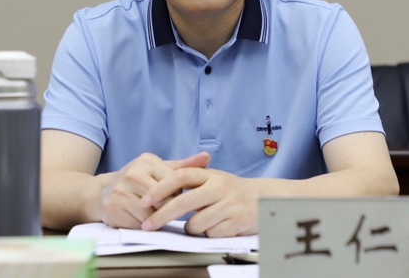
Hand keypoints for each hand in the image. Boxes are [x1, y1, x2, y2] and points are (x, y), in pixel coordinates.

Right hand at [98, 151, 209, 228]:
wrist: (101, 193)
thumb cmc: (137, 181)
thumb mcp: (160, 169)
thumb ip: (185, 166)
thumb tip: (207, 156)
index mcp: (147, 161)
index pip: (175, 184)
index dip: (175, 195)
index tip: (170, 196)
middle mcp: (133, 173)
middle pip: (164, 201)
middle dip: (166, 208)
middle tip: (159, 206)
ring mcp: (121, 190)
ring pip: (151, 215)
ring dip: (154, 219)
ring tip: (148, 212)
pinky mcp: (112, 207)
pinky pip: (138, 225)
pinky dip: (141, 226)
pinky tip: (136, 218)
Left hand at [140, 167, 258, 236]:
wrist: (263, 199)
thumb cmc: (230, 190)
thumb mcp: (212, 178)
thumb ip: (189, 179)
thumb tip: (156, 188)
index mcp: (210, 175)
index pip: (180, 176)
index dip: (161, 188)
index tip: (144, 199)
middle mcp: (219, 187)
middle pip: (184, 201)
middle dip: (162, 215)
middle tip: (147, 225)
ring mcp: (228, 204)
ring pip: (196, 223)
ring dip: (192, 228)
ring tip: (202, 222)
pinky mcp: (236, 222)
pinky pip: (210, 234)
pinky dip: (209, 234)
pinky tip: (218, 227)